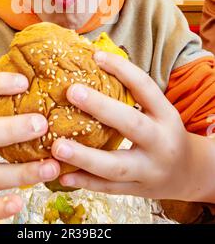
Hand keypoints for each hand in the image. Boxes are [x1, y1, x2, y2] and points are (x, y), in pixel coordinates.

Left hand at [52, 51, 196, 200]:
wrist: (189, 173)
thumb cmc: (165, 133)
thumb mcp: (159, 111)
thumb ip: (133, 94)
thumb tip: (95, 62)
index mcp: (166, 115)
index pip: (145, 87)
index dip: (122, 69)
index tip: (96, 56)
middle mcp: (161, 142)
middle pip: (131, 124)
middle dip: (101, 107)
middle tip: (72, 92)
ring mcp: (149, 170)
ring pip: (116, 165)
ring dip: (85, 156)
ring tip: (57, 146)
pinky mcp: (137, 190)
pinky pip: (108, 188)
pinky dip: (85, 182)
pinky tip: (62, 174)